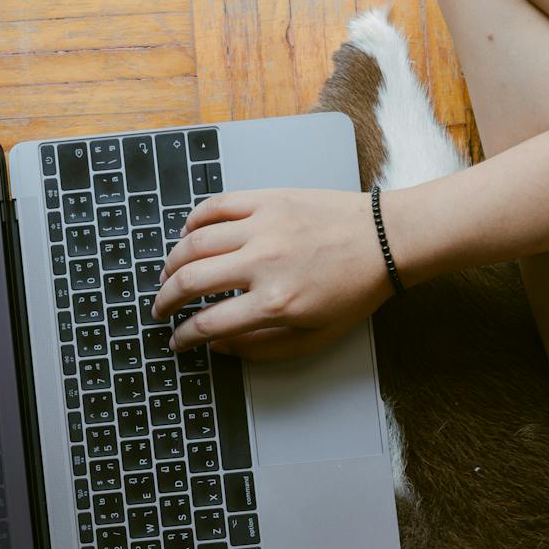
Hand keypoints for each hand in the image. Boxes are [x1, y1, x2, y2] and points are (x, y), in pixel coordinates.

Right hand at [151, 188, 393, 358]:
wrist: (387, 240)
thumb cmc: (355, 290)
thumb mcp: (315, 337)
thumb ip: (263, 348)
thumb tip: (220, 345)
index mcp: (275, 303)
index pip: (208, 324)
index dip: (184, 336)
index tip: (177, 340)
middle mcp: (262, 263)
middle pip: (190, 281)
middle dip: (166, 300)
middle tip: (161, 308)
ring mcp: (262, 227)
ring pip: (194, 243)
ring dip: (172, 262)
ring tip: (168, 275)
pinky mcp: (268, 199)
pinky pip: (216, 206)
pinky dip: (194, 220)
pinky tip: (188, 234)